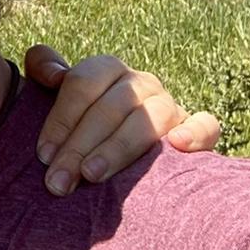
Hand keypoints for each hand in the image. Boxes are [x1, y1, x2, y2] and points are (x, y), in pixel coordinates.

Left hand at [23, 46, 220, 196]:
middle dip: (79, 146)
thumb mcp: (55, 93)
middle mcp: (141, 83)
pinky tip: (176, 146)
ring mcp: (170, 105)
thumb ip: (44, 68)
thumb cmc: (80, 122)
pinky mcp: (195, 129)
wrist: (117, 146)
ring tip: (92, 175)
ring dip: (118, 148)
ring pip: (149, 119)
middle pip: (110, 107)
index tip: (44, 155)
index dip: (60, 119)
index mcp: (108, 68)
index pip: (82, 84)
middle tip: (58, 181)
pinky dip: (195, 132)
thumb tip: (52, 75)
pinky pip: (205, 125)